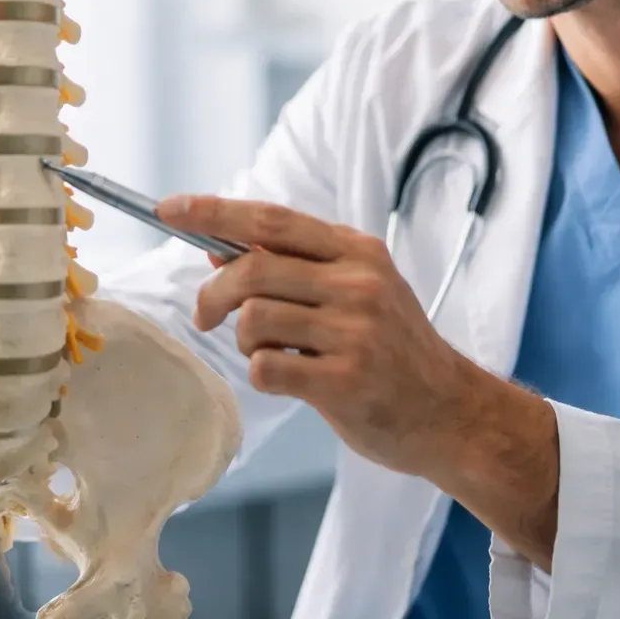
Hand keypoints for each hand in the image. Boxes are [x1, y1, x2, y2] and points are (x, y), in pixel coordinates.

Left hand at [159, 195, 491, 478]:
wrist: (451, 412)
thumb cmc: (393, 349)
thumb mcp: (355, 289)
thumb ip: (292, 265)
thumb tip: (216, 247)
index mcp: (357, 251)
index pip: (271, 218)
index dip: (214, 211)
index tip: (168, 208)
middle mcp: (359, 283)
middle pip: (252, 268)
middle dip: (213, 294)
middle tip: (206, 317)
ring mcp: (355, 332)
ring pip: (253, 319)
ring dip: (243, 340)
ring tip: (268, 352)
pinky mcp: (347, 381)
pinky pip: (267, 367)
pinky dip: (261, 374)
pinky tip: (287, 378)